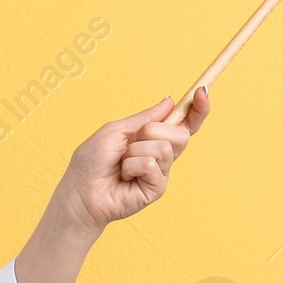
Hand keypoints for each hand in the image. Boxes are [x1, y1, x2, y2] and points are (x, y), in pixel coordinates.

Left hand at [60, 86, 211, 231]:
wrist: (80, 191)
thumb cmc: (92, 161)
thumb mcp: (117, 129)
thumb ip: (146, 117)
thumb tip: (170, 101)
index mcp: (154, 139)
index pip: (185, 124)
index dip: (198, 109)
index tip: (202, 91)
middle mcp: (161, 156)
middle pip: (180, 133)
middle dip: (152, 131)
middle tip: (129, 143)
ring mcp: (160, 173)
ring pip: (164, 148)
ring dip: (135, 150)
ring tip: (122, 163)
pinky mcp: (157, 189)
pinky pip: (151, 164)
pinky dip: (131, 166)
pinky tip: (124, 177)